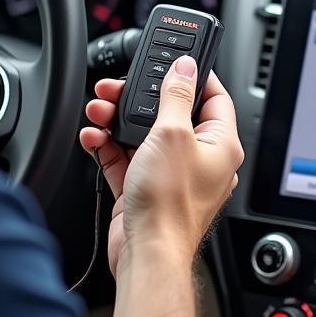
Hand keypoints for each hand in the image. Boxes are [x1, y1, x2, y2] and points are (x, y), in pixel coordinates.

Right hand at [80, 56, 243, 275]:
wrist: (147, 254)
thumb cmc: (170, 204)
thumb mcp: (172, 133)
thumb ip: (175, 95)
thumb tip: (184, 67)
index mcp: (220, 145)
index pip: (215, 97)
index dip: (196, 76)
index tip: (176, 62)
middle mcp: (200, 160)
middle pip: (171, 114)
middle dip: (141, 99)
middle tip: (120, 87)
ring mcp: (172, 176)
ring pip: (144, 135)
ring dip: (118, 120)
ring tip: (99, 109)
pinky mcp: (146, 189)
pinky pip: (126, 158)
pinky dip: (109, 146)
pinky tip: (94, 136)